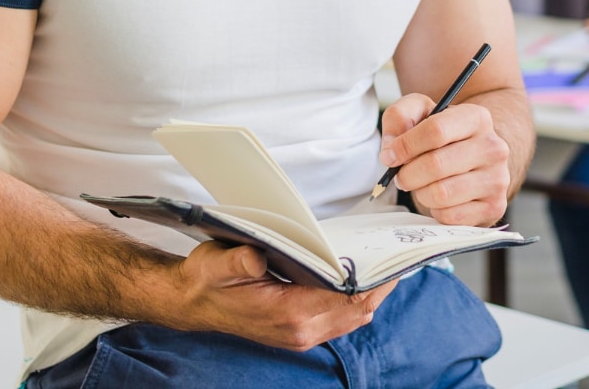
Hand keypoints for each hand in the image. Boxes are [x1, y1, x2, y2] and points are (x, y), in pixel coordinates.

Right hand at [176, 240, 396, 349]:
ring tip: (383, 262)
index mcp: (288, 313)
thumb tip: (257, 257)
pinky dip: (354, 300)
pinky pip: (340, 319)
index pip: (347, 299)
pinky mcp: (299, 332)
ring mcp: (301, 335)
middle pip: (359, 311)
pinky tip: (357, 277)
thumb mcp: (217, 263)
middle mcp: (300, 330)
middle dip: (380, 284)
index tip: (390, 257)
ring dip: (370, 293)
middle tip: (396, 253)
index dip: (373, 279)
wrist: (192, 302)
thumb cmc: (208, 278)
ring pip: (353, 318)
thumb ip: (238, 261)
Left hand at [378, 97, 510, 226]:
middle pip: (435, 165)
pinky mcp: (494, 207)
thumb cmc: (444, 138)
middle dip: (408, 174)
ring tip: (422, 185)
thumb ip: (400, 116)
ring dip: (421, 192)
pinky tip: (439, 198)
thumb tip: (391, 147)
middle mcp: (493, 147)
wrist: (474, 162)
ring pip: (441, 194)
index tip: (390, 155)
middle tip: (402, 175)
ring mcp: (497, 179)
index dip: (405, 145)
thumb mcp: (421, 114)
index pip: (435, 131)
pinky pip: (450, 216)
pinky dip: (435, 209)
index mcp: (476, 118)